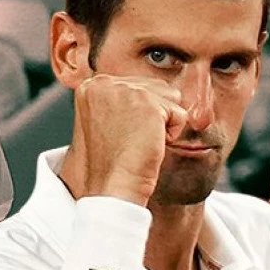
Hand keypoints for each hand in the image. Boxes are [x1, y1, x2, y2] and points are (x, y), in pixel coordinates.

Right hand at [74, 75, 186, 204]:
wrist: (111, 187)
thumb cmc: (109, 163)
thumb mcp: (102, 120)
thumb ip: (117, 99)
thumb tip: (146, 90)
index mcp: (90, 87)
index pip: (135, 85)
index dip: (138, 113)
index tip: (122, 133)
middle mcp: (105, 83)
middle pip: (154, 86)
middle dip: (152, 115)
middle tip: (130, 139)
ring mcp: (126, 91)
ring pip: (169, 96)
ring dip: (163, 121)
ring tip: (139, 140)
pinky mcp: (148, 103)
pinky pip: (179, 113)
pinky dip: (172, 133)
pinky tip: (150, 145)